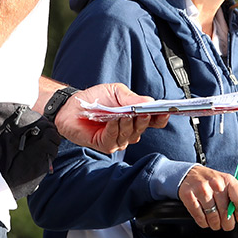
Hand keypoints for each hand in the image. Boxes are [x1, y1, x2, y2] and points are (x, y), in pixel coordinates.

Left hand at [51, 83, 168, 153]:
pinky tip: (112, 121)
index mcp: (135, 117)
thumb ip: (132, 98)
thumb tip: (150, 101)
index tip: (165, 111)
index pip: (154, 121)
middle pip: (143, 129)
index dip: (161, 118)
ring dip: (127, 125)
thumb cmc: (95, 98)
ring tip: (124, 115)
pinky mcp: (104, 145)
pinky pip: (113, 140)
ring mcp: (117, 139)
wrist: (72, 106)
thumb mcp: (116, 92)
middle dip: (143, 120)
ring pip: (129, 136)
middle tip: (143, 112)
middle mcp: (129, 130)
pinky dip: (114, 129)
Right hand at [178, 165, 237, 230]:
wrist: (189, 174)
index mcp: (228, 180)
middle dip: (227, 223)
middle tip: (226, 224)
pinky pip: (199, 217)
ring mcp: (201, 190)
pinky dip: (203, 222)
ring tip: (215, 221)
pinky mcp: (189, 196)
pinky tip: (205, 219)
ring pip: (213, 217)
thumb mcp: (229, 182)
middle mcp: (215, 184)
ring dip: (215, 224)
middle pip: (226, 213)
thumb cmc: (213, 180)